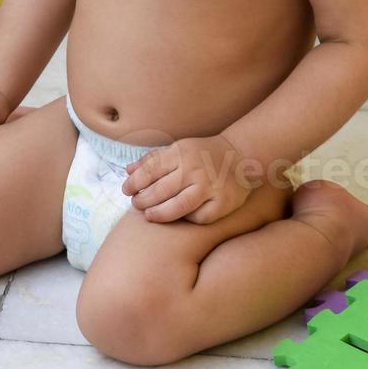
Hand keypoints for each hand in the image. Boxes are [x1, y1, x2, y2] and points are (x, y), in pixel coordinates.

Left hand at [122, 134, 252, 223]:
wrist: (241, 155)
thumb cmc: (202, 153)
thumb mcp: (177, 149)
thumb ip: (153, 159)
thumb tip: (128, 170)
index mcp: (180, 153)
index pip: (150, 170)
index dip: (134, 182)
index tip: (126, 190)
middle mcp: (194, 169)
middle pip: (161, 190)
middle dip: (143, 200)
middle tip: (136, 204)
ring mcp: (210, 187)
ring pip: (178, 206)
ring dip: (159, 213)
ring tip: (149, 216)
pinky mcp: (223, 203)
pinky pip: (200, 217)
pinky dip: (187, 219)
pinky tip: (178, 218)